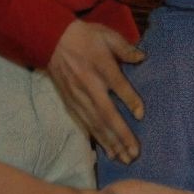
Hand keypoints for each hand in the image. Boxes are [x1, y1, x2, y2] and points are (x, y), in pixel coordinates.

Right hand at [48, 21, 145, 165]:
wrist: (51, 40)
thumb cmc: (84, 37)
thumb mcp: (107, 35)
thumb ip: (125, 48)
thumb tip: (143, 57)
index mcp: (101, 67)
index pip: (118, 86)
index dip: (130, 100)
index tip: (141, 115)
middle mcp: (89, 86)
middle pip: (107, 114)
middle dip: (121, 135)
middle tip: (134, 153)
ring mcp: (78, 97)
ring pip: (95, 124)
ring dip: (110, 142)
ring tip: (123, 158)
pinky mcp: (70, 103)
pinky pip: (84, 124)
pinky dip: (96, 138)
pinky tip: (106, 150)